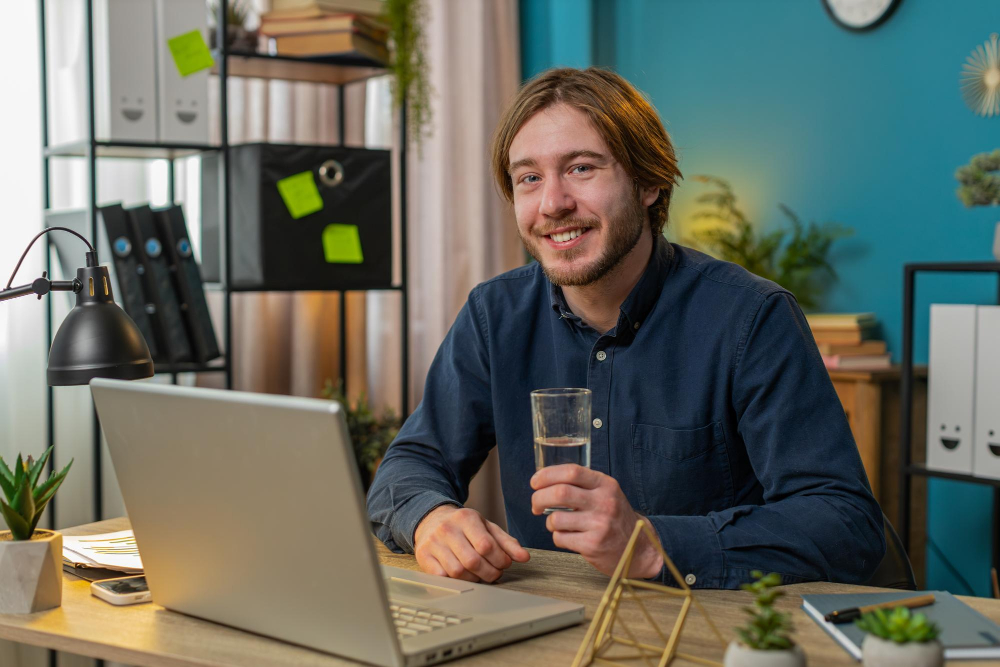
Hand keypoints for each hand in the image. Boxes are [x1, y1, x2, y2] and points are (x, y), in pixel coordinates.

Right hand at [413, 505, 529, 582]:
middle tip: (495, 573)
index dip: (500, 560)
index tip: (504, 564)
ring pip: (458, 572)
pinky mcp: (423, 555)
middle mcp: (447, 529)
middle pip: (473, 561)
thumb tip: (524, 557)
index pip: (486, 545)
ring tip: (480, 575)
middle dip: (489, 573)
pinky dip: (456, 581)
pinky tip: (463, 576)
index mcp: (466, 518)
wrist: (431, 519)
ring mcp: (433, 543)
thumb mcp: (486, 527)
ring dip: (474, 579)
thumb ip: (506, 542)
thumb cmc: (463, 526)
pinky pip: (442, 577)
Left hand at [530, 465, 663, 577]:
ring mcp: (600, 525)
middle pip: (560, 493)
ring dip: (549, 522)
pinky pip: (560, 538)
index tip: (535, 482)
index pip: (572, 471)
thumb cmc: (615, 518)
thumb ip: (583, 484)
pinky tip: (568, 537)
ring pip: (556, 519)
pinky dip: (558, 537)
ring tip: (556, 524)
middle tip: (535, 505)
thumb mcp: (607, 494)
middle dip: (539, 498)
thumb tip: (544, 480)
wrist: (638, 548)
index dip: (547, 474)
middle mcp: (604, 502)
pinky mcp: (593, 545)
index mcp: (606, 485)